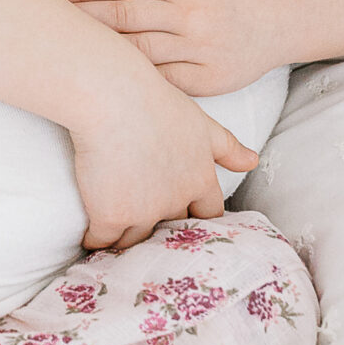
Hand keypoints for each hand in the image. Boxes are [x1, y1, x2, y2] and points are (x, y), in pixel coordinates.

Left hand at [56, 0, 283, 96]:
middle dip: (80, 20)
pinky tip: (105, 76)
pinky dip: (132, 78)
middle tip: (46, 23)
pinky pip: (160, 80)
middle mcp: (191, 14)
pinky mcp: (207, 81)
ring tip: (67, 49)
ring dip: (99, 51)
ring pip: (136, 52)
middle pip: (122, 18)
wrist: (284, 17)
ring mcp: (199, 50)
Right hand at [70, 74, 257, 252]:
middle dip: (161, 235)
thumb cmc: (156, 102)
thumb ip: (228, 147)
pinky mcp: (111, 216)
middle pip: (172, 232)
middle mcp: (175, 201)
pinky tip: (90, 240)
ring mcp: (143, 212)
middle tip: (146, 238)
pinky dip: (96, 243)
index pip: (207, 215)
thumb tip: (253, 162)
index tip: (184, 223)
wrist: (113, 98)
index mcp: (199, 180)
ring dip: (127, 242)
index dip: (195, 219)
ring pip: (136, 240)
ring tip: (115, 246)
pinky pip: (103, 241)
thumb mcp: (202, 123)